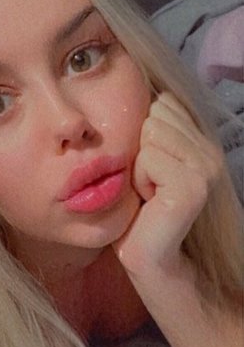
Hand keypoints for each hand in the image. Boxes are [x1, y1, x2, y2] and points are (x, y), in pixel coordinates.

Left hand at [111, 91, 223, 280]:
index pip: (163, 102)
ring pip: (150, 133)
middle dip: (139, 148)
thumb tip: (135, 88)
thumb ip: (148, 129)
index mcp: (201, 141)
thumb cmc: (136, 211)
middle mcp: (210, 151)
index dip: (142, 133)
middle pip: (155, 114)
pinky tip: (149, 202)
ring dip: (138, 165)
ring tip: (148, 193)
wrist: (148, 258)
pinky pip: (148, 158)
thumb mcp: (142, 160)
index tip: (147, 168)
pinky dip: (138, 180)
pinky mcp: (193, 186)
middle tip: (146, 184)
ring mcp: (206, 168)